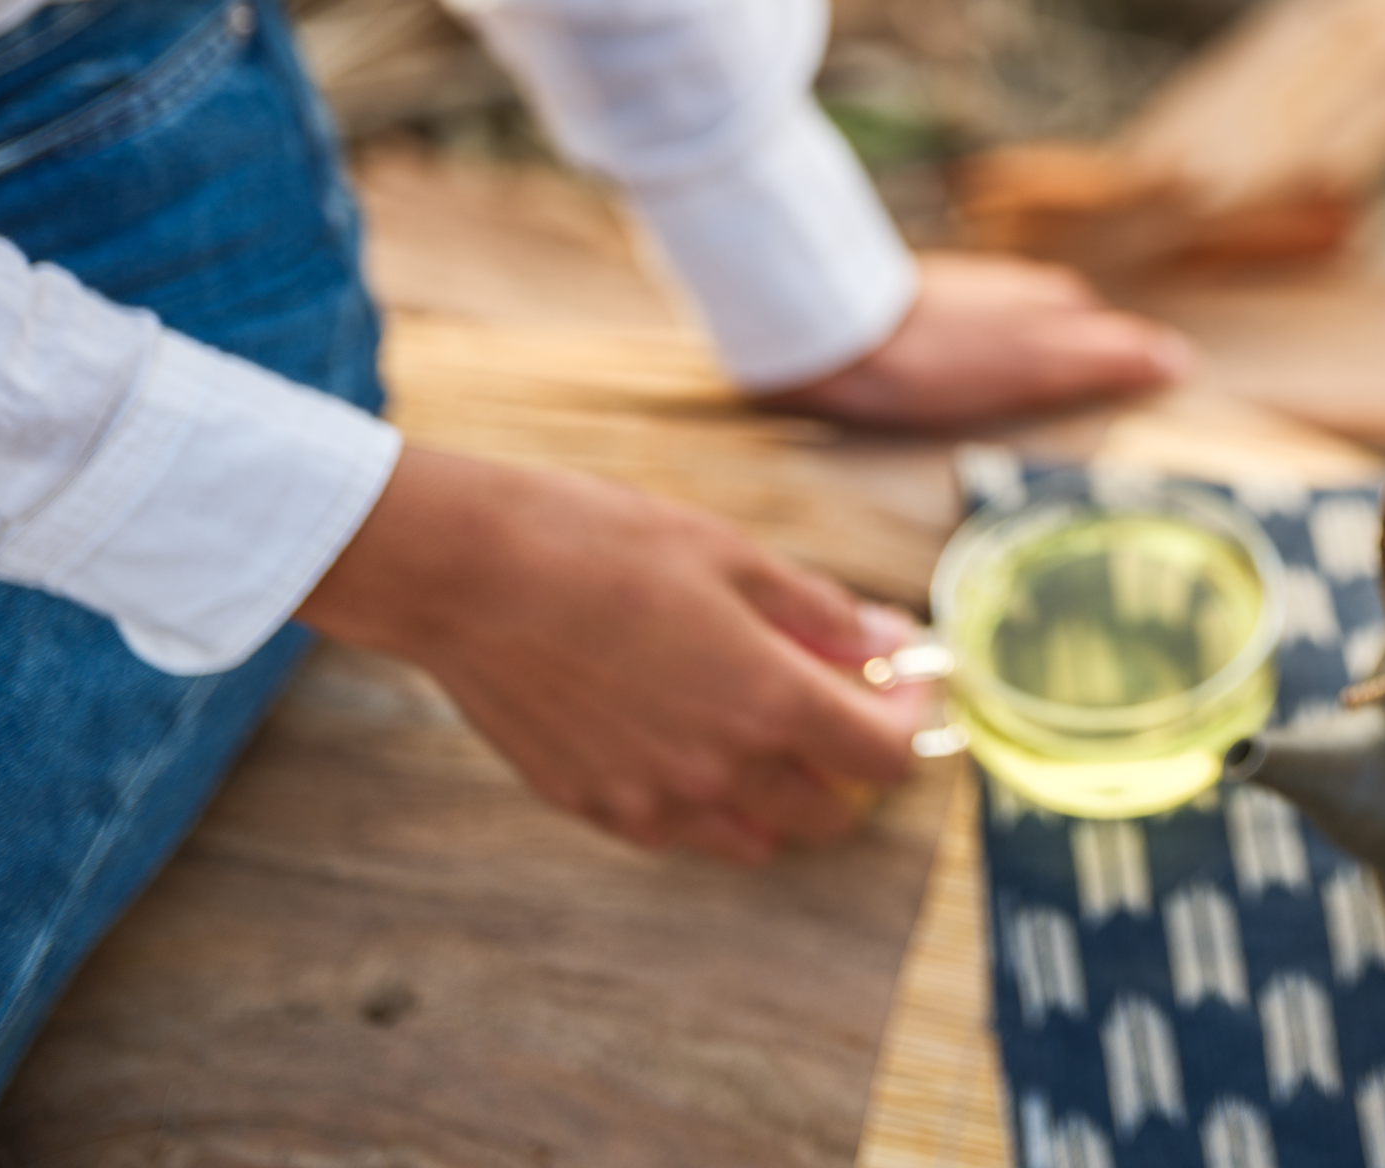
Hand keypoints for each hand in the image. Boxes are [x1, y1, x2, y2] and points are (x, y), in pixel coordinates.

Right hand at [296, 444, 942, 860]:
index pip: (884, 758)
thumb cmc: (604, 546)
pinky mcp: (593, 808)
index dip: (913, 719)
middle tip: (844, 699)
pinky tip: (695, 742)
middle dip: (854, 761)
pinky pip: (681, 833)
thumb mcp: (736, 556)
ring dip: (785, 794)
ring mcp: (652, 801)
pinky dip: (711, 805)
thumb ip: (820, 614)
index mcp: (768, 702)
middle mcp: (718, 772)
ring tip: (768, 724)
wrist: (471, 575)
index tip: (911, 679)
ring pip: (756, 837)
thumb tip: (886, 643)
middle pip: (831, 813)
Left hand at [757, 250, 1189, 427]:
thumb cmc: (937, 358)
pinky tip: (963, 387)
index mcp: (1050, 302)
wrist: (831, 334)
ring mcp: (965, 295)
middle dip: (1082, 360)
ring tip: (1030, 405)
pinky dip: (980, 360)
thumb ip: (1107, 357)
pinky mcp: (917, 311)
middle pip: (1066, 326)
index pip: (1108, 333)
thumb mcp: (1036, 364)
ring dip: (1031, 359)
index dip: (1125, 364)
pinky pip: (969, 337)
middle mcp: (1015, 290)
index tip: (1141, 399)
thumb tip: (1179, 358)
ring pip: (1017, 327)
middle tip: (1091, 410)